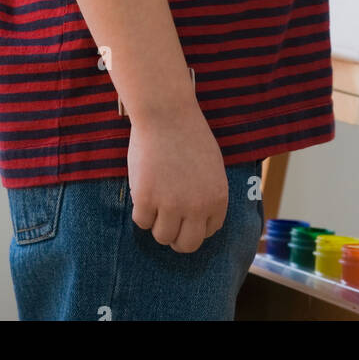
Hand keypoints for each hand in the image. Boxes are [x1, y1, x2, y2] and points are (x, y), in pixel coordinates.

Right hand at [127, 102, 228, 251]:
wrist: (166, 113)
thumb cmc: (188, 135)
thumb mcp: (211, 167)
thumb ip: (206, 194)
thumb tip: (196, 220)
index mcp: (218, 199)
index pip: (208, 231)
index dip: (194, 224)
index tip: (184, 214)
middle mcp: (198, 207)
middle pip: (187, 245)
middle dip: (176, 237)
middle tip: (167, 222)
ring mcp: (172, 205)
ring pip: (162, 237)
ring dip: (157, 222)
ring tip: (155, 199)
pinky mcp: (147, 200)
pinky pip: (142, 222)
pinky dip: (140, 210)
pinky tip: (143, 189)